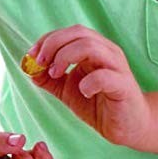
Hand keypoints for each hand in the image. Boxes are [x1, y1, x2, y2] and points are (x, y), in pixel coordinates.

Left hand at [25, 25, 151, 147]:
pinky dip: (89, 82)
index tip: (31, 57)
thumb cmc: (100, 104)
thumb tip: (28, 68)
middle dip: (53, 45)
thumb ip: (49, 79)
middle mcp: (108, 53)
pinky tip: (83, 92)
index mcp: (95, 49)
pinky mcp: (124, 87)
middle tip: (39, 64)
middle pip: (79, 33)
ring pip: (91, 47)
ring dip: (66, 57)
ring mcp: (117, 68)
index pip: (69, 32)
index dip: (47, 40)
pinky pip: (106, 76)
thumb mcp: (67, 90)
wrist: (129, 126)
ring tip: (56, 75)